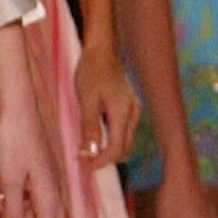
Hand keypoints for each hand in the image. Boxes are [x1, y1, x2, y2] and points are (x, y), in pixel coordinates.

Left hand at [0, 86, 63, 217]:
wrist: (16, 107)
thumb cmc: (12, 140)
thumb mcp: (9, 179)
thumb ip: (16, 212)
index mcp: (49, 198)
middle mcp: (53, 194)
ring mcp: (47, 185)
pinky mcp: (39, 176)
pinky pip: (31, 203)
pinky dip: (17, 209)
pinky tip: (1, 201)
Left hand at [74, 38, 140, 168]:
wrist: (102, 51)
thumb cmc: (92, 72)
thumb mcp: (86, 100)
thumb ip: (89, 128)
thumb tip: (88, 154)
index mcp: (124, 112)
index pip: (116, 149)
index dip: (100, 161)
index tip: (83, 166)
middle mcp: (134, 113)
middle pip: (123, 149)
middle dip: (104, 159)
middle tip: (83, 162)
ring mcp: (134, 110)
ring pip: (124, 142)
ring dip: (108, 151)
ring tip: (87, 152)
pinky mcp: (131, 108)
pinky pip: (123, 132)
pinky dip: (111, 140)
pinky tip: (96, 138)